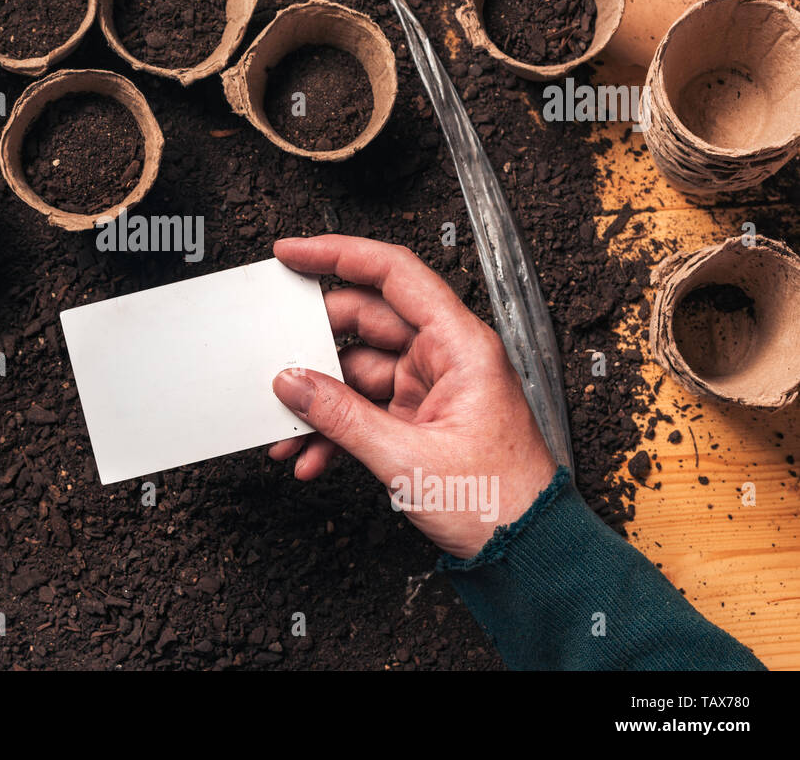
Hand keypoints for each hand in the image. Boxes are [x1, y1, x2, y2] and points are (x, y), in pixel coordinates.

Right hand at [268, 234, 558, 558]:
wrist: (527, 551)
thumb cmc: (502, 501)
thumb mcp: (407, 458)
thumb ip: (342, 416)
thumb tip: (295, 383)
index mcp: (461, 345)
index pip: (394, 274)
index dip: (338, 255)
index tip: (294, 253)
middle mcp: (447, 357)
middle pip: (365, 323)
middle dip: (315, 348)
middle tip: (277, 361)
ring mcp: (431, 387)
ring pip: (357, 371)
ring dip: (320, 402)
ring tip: (290, 428)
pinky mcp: (419, 417)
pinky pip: (364, 407)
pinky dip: (335, 429)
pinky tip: (312, 453)